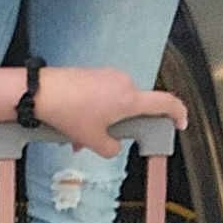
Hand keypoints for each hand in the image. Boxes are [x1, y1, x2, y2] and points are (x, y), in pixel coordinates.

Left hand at [34, 69, 187, 159]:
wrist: (41, 92)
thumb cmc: (67, 111)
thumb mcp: (93, 140)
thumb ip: (112, 148)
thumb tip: (114, 147)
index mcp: (130, 99)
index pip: (166, 103)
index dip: (178, 114)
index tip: (180, 123)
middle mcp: (124, 83)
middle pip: (135, 107)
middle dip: (121, 127)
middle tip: (105, 140)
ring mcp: (109, 75)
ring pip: (116, 103)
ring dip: (103, 121)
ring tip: (80, 136)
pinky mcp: (95, 74)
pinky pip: (103, 95)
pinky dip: (95, 111)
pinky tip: (75, 124)